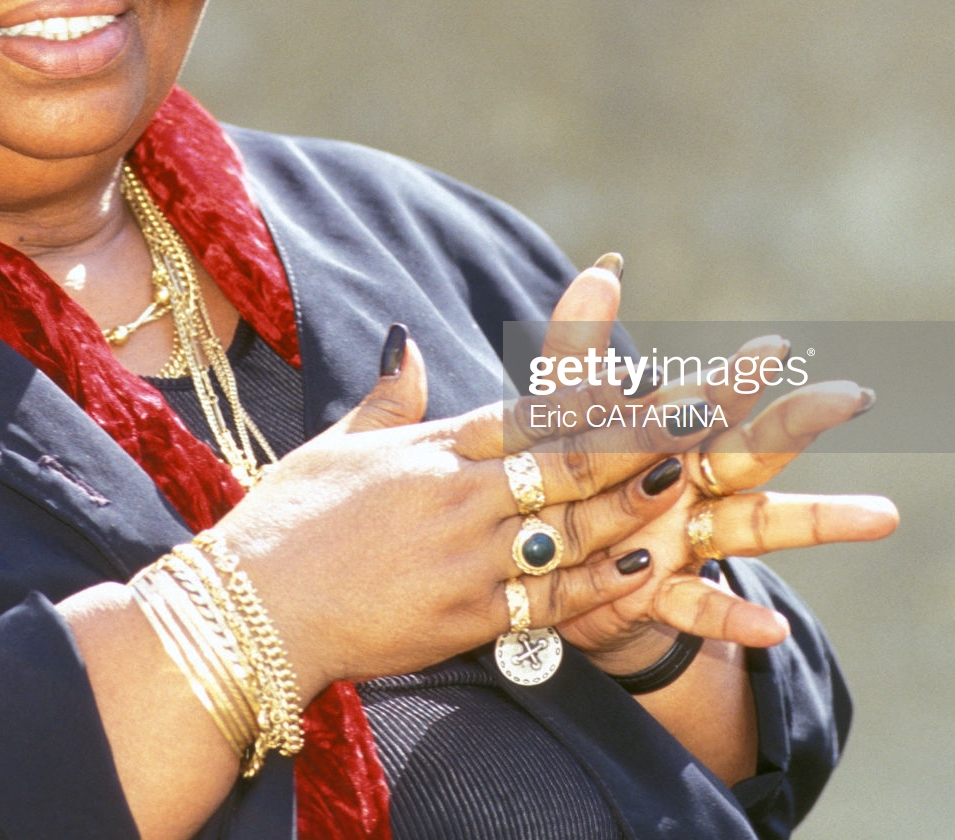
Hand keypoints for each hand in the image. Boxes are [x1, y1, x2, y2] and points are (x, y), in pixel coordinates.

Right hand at [209, 263, 690, 698]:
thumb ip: (387, 398)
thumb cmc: (285, 523)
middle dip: (640, 433)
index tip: (646, 370)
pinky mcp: (467, 616)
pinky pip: (549, 598)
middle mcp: (460, 494)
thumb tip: (404, 339)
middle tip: (703, 405)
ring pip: (572, 524)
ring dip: (636, 498)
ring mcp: (468, 556)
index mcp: (433, 448)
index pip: (527, 411)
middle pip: (568, 457)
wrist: (252, 609)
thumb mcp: (336, 445)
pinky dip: (598, 582)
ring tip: (694, 472)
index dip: (592, 391)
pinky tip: (644, 563)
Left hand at [527, 322, 897, 664]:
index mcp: (670, 431)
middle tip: (852, 396)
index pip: (707, 397)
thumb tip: (605, 266)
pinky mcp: (661, 595)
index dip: (736, 376)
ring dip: (820, 520)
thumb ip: (578, 346)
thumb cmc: (567, 475)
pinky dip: (740, 619)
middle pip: (752, 449)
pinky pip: (706, 609)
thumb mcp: (559, 412)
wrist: (542, 567)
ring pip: (759, 525)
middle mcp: (693, 481)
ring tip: (885, 515)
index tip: (774, 348)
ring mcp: (687, 539)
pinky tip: (778, 630)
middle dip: (797, 423)